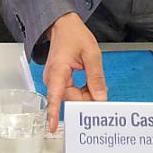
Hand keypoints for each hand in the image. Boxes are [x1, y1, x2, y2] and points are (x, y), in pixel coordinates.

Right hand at [43, 12, 107, 131]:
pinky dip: (82, 90)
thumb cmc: (74, 35)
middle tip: (99, 86)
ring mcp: (54, 80)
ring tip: (91, 77)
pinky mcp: (58, 81)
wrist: (63, 25)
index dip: (54, 113)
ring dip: (86, 93)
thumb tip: (100, 99)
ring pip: (73, 97)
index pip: (55, 96)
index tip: (52, 127)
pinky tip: (88, 81)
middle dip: (87, 97)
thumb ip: (96, 78)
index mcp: (58, 71)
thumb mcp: (91, 54)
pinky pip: (71, 92)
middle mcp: (52, 78)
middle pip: (71, 99)